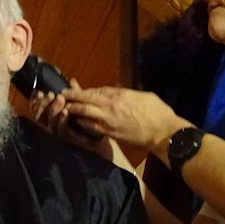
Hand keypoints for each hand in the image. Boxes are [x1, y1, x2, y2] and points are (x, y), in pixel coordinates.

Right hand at [29, 79, 104, 150]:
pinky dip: (62, 121)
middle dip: (44, 105)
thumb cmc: (91, 125)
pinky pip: (63, 132)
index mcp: (54, 121)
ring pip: (51, 124)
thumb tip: (72, 81)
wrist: (103, 142)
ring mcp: (61, 137)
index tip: (39, 92)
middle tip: (51, 94)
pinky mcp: (70, 142)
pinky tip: (65, 112)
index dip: (36, 103)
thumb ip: (76, 95)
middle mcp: (55, 130)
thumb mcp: (83, 106)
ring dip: (54, 110)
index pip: (40, 112)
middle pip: (42, 118)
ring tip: (59, 99)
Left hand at [60, 87, 188, 152]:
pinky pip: (91, 127)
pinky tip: (76, 122)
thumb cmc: (158, 112)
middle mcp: (111, 107)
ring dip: (73, 109)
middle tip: (61, 95)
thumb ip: (129, 93)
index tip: (76, 90)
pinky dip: (82, 123)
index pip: (96, 90)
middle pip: (86, 99)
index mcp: (119, 95)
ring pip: (85, 113)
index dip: (84, 90)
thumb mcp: (144, 96)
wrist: (163, 133)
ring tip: (64, 107)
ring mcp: (109, 121)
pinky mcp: (110, 134)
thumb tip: (120, 92)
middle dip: (72, 96)